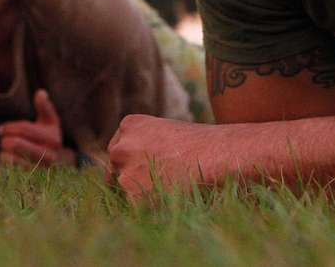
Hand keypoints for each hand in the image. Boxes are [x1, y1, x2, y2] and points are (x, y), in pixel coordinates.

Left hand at [0, 89, 76, 166]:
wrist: (59, 163)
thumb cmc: (49, 136)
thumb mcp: (50, 121)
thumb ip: (45, 107)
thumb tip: (41, 92)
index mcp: (53, 138)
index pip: (25, 129)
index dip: (10, 127)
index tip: (0, 129)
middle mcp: (48, 155)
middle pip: (17, 144)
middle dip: (6, 139)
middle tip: (2, 137)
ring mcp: (40, 169)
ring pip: (13, 158)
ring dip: (5, 150)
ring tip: (4, 146)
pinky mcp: (32, 178)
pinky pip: (13, 169)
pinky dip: (6, 161)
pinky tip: (5, 156)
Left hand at [107, 114, 222, 200]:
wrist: (217, 155)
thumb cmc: (200, 143)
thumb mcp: (166, 131)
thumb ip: (144, 143)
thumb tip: (134, 164)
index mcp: (129, 126)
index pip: (118, 148)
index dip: (132, 161)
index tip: (145, 167)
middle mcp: (121, 148)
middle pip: (117, 169)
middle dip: (132, 177)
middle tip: (157, 182)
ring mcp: (126, 173)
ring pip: (126, 190)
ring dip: (142, 193)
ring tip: (170, 188)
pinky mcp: (135, 198)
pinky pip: (138, 208)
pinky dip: (151, 208)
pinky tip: (171, 198)